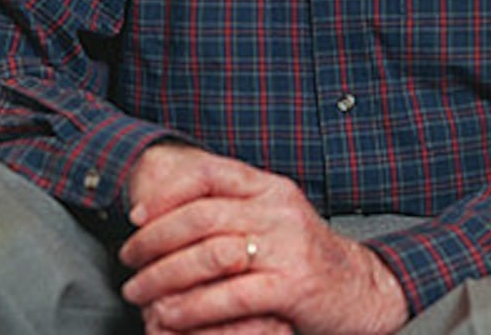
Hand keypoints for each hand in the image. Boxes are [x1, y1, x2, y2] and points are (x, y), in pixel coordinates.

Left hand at [120, 144, 408, 333]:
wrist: (362, 290)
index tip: (136, 219)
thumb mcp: (276, 220)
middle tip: (129, 262)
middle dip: (153, 240)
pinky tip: (170, 316)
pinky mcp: (292, 285)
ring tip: (140, 293)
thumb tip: (170, 210)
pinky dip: (191, 307)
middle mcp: (280, 210)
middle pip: (201, 215)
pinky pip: (229, 295)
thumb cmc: (306, 259)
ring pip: (210, 253)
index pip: (210, 174)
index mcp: (272, 188)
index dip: (166, 194)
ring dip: (163, 276)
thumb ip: (235, 209)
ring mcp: (288, 246)